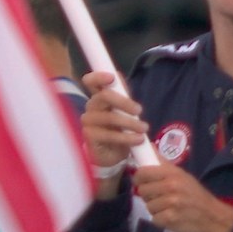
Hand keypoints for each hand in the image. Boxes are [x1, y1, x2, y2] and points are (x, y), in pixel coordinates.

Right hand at [81, 72, 146, 196]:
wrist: (111, 155)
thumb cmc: (118, 129)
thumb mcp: (123, 111)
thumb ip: (122, 95)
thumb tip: (119, 76)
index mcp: (98, 97)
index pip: (91, 81)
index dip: (99, 76)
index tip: (112, 78)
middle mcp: (90, 107)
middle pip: (103, 96)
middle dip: (124, 102)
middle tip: (140, 111)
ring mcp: (88, 122)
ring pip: (110, 116)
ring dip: (131, 123)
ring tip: (144, 129)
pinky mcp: (90, 137)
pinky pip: (110, 135)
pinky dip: (127, 137)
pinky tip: (138, 139)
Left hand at [133, 164, 232, 231]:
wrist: (213, 217)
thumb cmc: (196, 195)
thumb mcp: (182, 175)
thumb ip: (163, 163)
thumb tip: (148, 146)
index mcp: (172, 173)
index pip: (142, 173)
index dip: (139, 179)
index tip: (143, 183)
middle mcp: (171, 186)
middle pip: (143, 191)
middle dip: (149, 196)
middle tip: (160, 198)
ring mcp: (171, 203)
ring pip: (148, 206)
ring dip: (156, 210)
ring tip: (168, 208)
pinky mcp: (170, 218)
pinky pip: (154, 219)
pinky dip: (161, 220)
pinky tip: (171, 217)